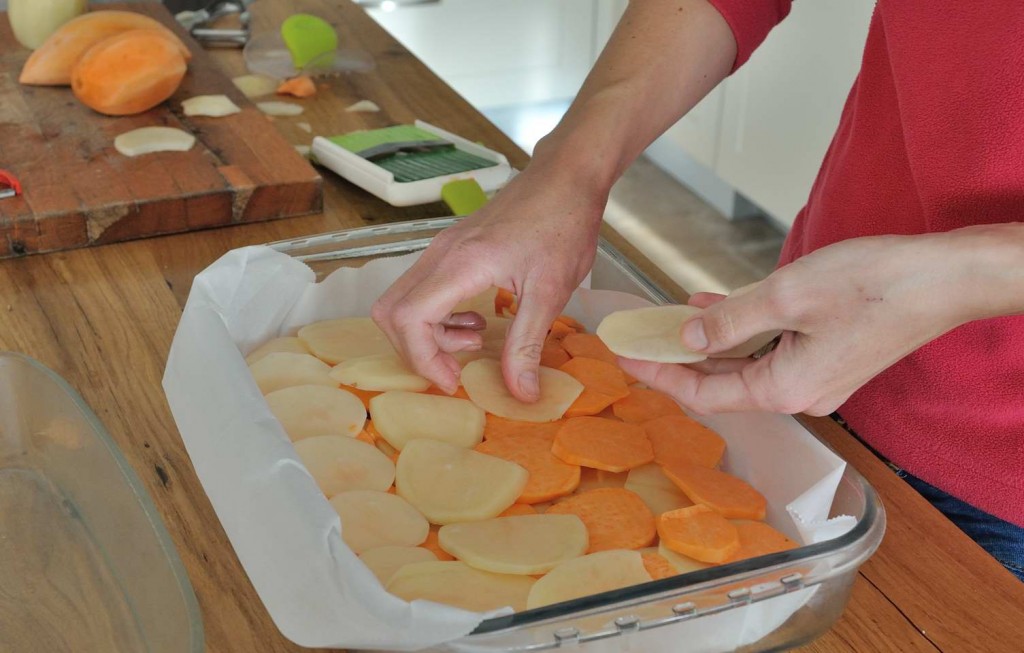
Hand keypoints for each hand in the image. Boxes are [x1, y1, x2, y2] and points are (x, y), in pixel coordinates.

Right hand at [372, 163, 604, 400]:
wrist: (566, 178)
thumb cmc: (563, 224)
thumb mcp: (551, 293)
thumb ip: (527, 345)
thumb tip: (521, 393)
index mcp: (461, 264)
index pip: (410, 319)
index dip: (422, 359)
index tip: (453, 382)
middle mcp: (441, 253)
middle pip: (392, 312)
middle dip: (416, 351)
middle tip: (454, 373)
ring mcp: (442, 247)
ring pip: (402, 300)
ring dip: (426, 334)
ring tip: (471, 345)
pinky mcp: (451, 247)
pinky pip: (421, 288)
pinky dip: (436, 316)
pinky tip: (475, 322)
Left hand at [618, 233, 971, 414]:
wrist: (944, 279)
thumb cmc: (874, 286)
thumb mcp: (786, 296)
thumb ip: (730, 320)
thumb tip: (687, 337)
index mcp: (784, 390)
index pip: (704, 394)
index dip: (661, 377)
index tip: (626, 359)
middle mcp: (799, 395)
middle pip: (722, 382)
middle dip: (679, 358)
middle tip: (641, 336)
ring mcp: (818, 380)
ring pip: (746, 365)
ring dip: (709, 341)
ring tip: (669, 317)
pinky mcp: (831, 359)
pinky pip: (771, 352)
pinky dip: (742, 333)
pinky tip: (717, 306)